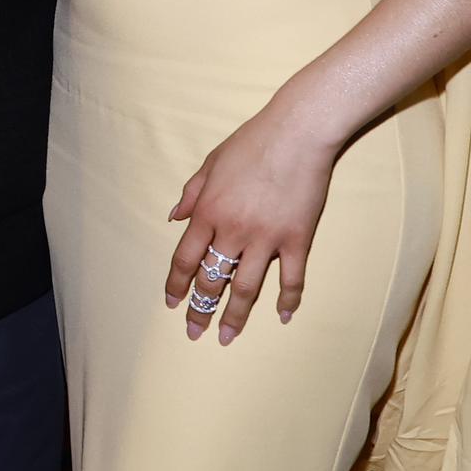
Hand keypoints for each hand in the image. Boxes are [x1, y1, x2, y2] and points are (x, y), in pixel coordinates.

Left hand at [163, 102, 340, 345]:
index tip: (172, 304)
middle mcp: (233, 230)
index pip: (185, 259)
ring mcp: (267, 238)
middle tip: (194, 331)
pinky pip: (292, 279)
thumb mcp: (210, 163)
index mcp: (208, 212)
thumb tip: (175, 218)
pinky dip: (287, 301)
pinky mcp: (297, 240)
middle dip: (201, 309)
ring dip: (235, 316)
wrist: (297, 133)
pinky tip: (282, 317)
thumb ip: (191, 193)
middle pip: (212, 280)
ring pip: (247, 288)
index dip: (177, 285)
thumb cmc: (251, 143)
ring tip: (227, 336)